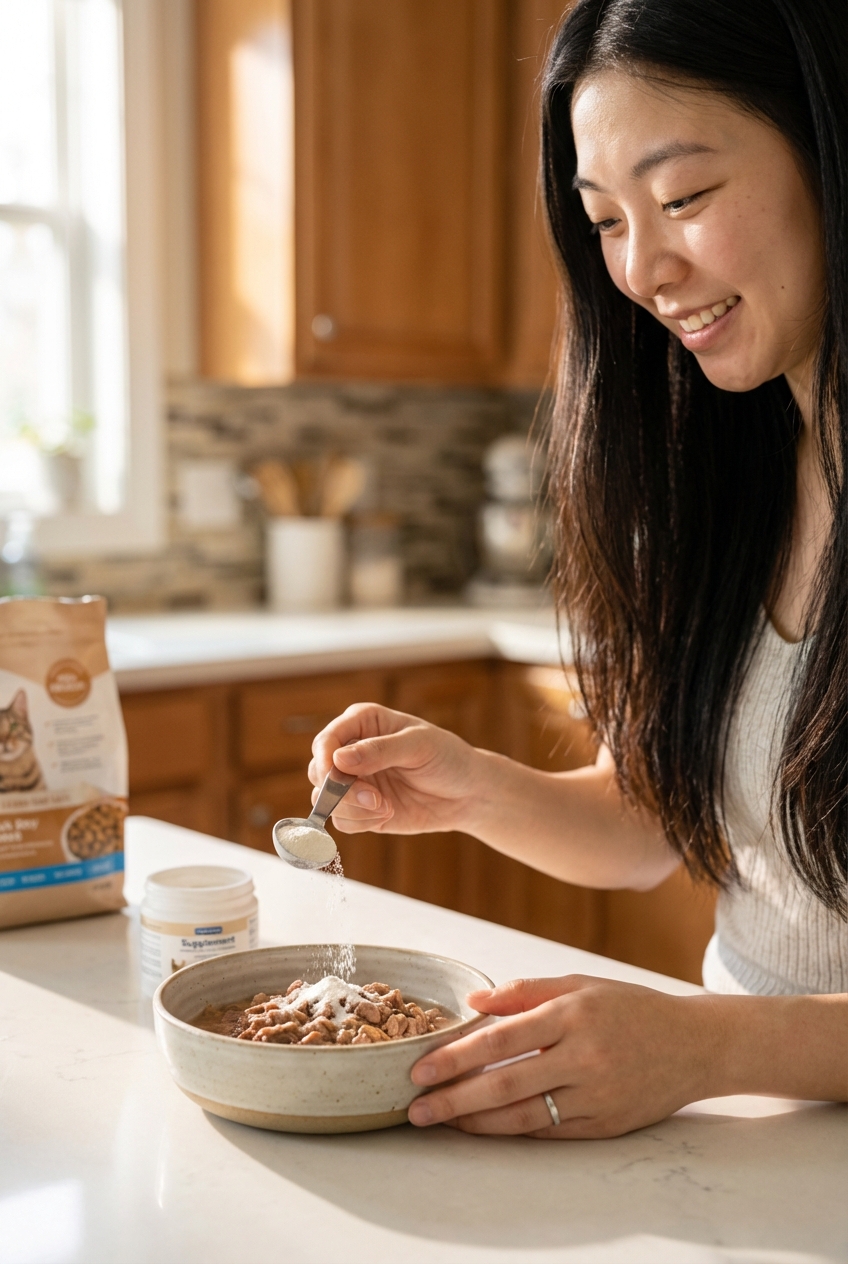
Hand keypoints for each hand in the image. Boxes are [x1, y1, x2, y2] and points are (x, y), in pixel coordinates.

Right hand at [309, 702, 483, 833]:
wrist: (467, 793)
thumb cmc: (447, 757)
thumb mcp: (418, 746)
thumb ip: (379, 750)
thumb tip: (339, 760)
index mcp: (362, 723)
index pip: (327, 739)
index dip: (325, 757)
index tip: (335, 774)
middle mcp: (352, 752)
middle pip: (319, 771)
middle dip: (339, 788)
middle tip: (371, 796)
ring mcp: (355, 783)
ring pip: (325, 799)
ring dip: (352, 807)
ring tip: (384, 806)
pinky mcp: (361, 810)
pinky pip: (342, 821)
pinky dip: (361, 822)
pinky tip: (387, 813)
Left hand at [407, 975, 716, 1137]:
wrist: (695, 1045)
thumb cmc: (631, 1008)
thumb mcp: (580, 984)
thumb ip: (525, 991)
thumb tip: (474, 1001)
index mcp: (573, 1014)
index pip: (502, 1039)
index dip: (457, 1057)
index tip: (421, 1068)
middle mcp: (584, 1056)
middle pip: (506, 1084)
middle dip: (454, 1098)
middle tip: (416, 1107)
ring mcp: (596, 1094)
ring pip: (524, 1116)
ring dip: (477, 1123)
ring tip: (443, 1121)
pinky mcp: (606, 1125)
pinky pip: (550, 1131)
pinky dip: (513, 1131)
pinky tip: (485, 1128)